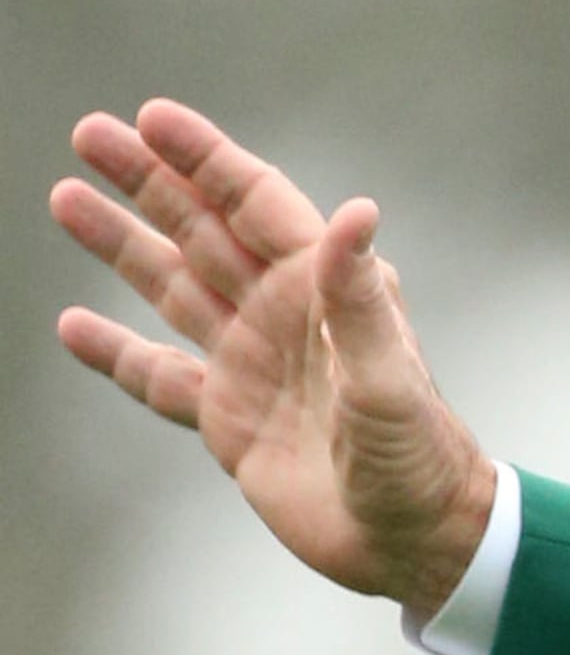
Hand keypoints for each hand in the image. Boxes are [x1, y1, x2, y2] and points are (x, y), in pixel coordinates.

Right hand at [46, 101, 495, 613]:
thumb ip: (360, 300)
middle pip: (202, 230)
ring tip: (67, 198)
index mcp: (323, 291)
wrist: (413, 538)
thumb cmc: (418, 456)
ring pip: (172, 288)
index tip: (152, 117)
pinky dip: (115, 352)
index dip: (205, 159)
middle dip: (148, 181)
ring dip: (122, 244)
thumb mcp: (387, 375)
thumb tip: (357, 211)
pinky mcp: (228, 419)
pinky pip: (159, 376)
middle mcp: (283, 315)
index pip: (255, 204)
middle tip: (88, 133)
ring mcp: (251, 364)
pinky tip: (74, 326)